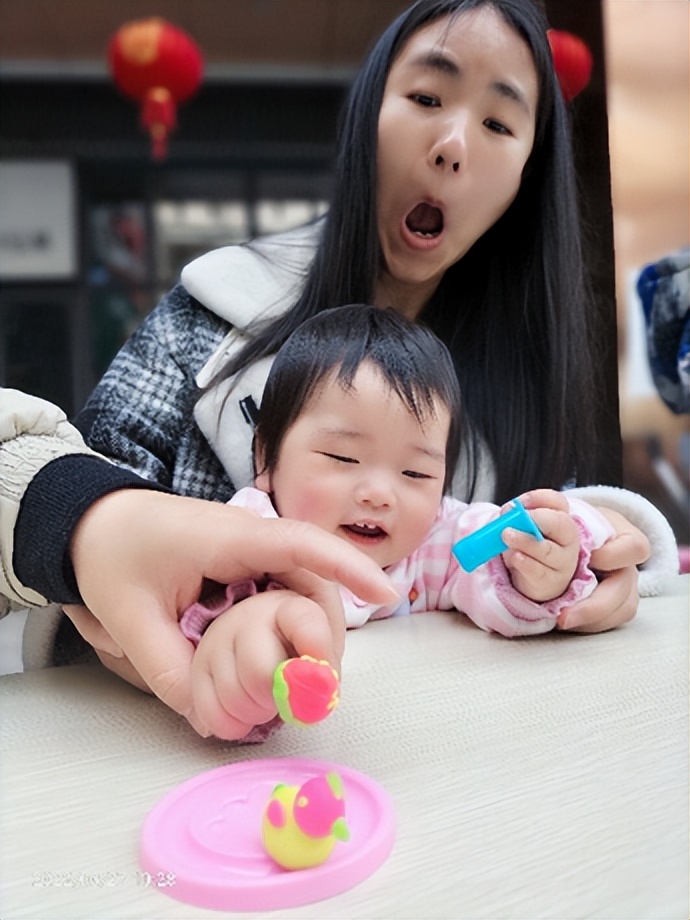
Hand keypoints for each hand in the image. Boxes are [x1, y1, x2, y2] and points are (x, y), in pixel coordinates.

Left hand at [65, 489, 397, 734]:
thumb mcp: (129, 616)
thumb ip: (167, 667)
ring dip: (312, 635)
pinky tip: (286, 662)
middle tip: (325, 682)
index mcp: (228, 539)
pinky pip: (286, 595)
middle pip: (314, 579)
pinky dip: (292, 630)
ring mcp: (254, 554)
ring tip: (306, 682)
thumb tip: (208, 716)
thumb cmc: (113, 555)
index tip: (385, 593)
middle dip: (328, 630)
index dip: (347, 565)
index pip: (299, 544)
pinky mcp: (249, 568)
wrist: (94, 523)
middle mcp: (253, 542)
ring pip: (305, 591)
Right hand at [191, 588, 336, 739]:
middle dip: (276, 698)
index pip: (305, 624)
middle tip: (286, 696)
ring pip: (233, 697)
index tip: (321, 676)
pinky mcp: (197, 668)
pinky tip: (244, 715)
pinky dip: (231, 725)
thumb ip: (326, 667)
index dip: (316, 651)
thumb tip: (319, 693)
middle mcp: (248, 618)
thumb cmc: (294, 644)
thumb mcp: (322, 647)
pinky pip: (210, 713)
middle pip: (260, 673)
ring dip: (256, 713)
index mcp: (289, 608)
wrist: (260, 637)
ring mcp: (216, 640)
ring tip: (266, 701)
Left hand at [501, 490, 579, 601]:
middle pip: (560, 523)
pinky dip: (525, 563)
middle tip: (514, 516)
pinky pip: (539, 571)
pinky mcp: (552, 580)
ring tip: (506, 535)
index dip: (538, 498)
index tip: (518, 502)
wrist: (536, 580)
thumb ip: (515, 520)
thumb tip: (506, 512)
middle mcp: (567, 538)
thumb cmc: (529, 548)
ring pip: (547, 550)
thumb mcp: (522, 530)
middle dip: (536, 518)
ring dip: (525, 541)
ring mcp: (563, 561)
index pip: (558, 502)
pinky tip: (514, 557)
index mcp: (561, 519)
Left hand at [555, 507, 649, 632]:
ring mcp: (624, 589)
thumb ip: (549, 504)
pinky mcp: (614, 607)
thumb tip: (523, 505)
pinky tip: (563, 621)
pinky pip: (607, 623)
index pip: (634, 547)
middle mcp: (629, 566)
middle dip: (595, 605)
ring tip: (561, 621)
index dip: (613, 555)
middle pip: (625, 589)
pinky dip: (586, 623)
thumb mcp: (568, 508)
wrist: (584, 537)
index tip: (589, 556)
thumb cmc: (578, 522)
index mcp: (626, 538)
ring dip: (589, 619)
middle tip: (564, 615)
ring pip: (618, 610)